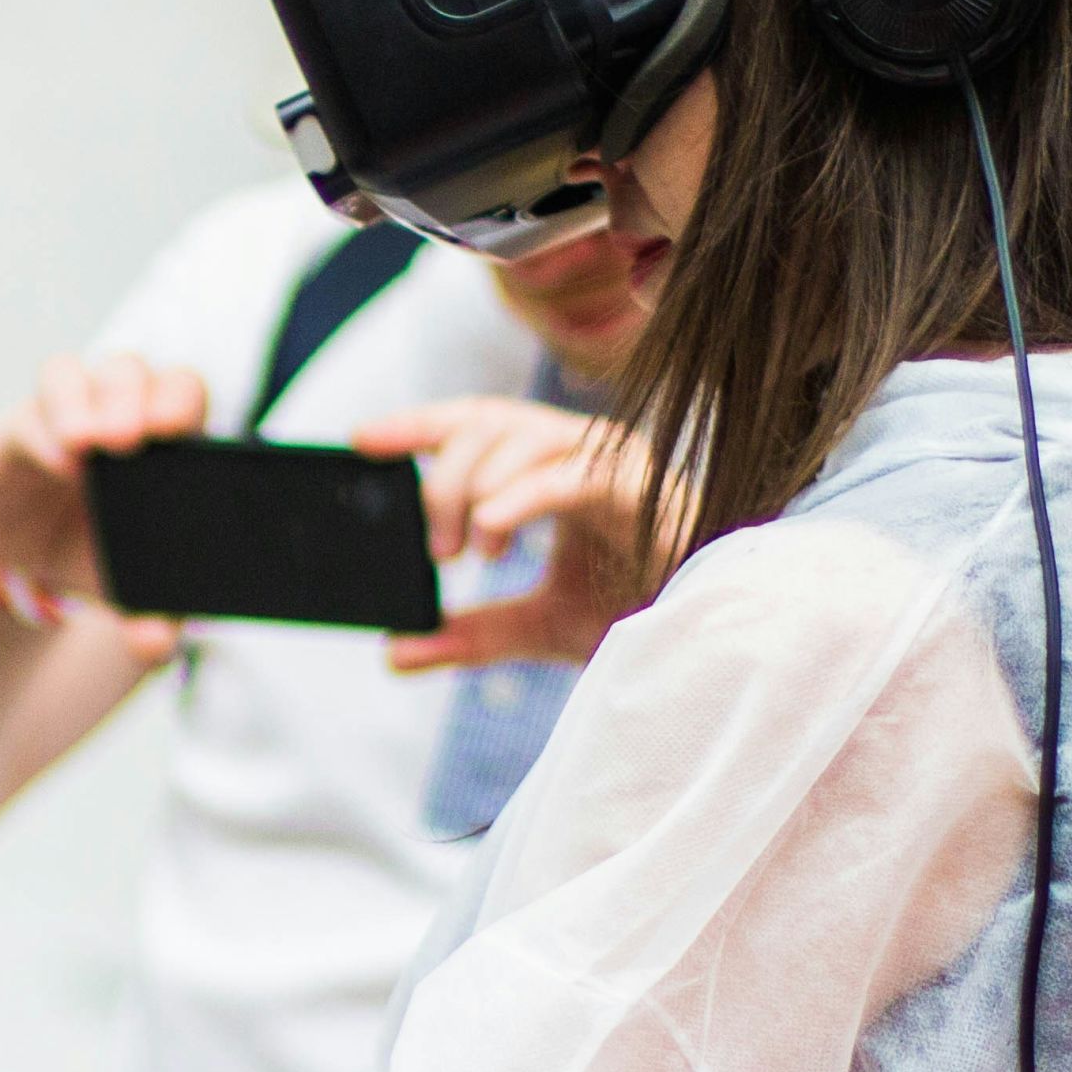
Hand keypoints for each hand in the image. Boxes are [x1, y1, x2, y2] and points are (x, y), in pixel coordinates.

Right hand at [0, 352, 206, 662]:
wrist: (34, 566)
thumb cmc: (101, 555)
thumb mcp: (132, 590)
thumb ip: (153, 617)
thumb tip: (156, 644)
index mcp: (161, 439)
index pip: (179, 394)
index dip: (178, 402)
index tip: (175, 430)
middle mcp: (114, 413)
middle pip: (130, 372)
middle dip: (133, 398)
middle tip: (129, 439)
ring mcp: (62, 417)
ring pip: (75, 375)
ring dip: (82, 403)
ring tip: (85, 445)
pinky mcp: (16, 433)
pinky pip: (28, 416)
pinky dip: (41, 434)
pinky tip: (55, 463)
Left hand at [348, 396, 667, 673]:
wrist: (712, 642)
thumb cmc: (641, 615)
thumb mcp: (537, 627)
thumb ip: (470, 633)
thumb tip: (393, 649)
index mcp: (552, 470)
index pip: (474, 426)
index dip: (417, 425)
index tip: (359, 441)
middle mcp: (580, 453)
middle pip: (490, 422)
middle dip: (442, 475)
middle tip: (430, 548)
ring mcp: (613, 463)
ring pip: (523, 437)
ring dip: (475, 487)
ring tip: (461, 551)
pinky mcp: (641, 488)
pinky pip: (572, 473)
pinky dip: (522, 498)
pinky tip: (491, 533)